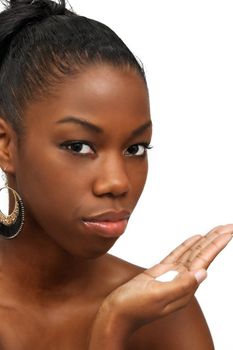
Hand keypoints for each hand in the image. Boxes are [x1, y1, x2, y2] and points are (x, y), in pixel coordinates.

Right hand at [88, 225, 232, 348]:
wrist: (116, 313)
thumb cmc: (134, 308)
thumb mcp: (159, 297)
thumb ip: (181, 285)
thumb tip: (203, 273)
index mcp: (184, 288)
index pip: (204, 262)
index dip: (216, 246)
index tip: (228, 233)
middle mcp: (181, 280)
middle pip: (202, 255)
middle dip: (215, 240)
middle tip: (228, 226)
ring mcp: (171, 275)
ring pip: (191, 254)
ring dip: (204, 241)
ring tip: (216, 230)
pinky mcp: (160, 272)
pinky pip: (177, 255)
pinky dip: (186, 246)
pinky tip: (194, 239)